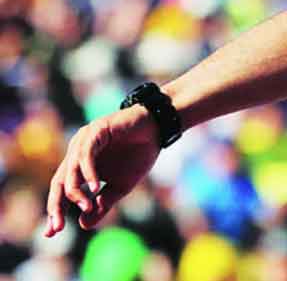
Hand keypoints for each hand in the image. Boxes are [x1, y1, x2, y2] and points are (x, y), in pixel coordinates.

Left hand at [44, 105, 160, 235]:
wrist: (157, 130)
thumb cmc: (139, 155)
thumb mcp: (121, 186)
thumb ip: (103, 204)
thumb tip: (83, 224)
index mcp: (80, 167)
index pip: (62, 191)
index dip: (56, 210)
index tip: (52, 233)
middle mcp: (76, 154)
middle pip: (58, 182)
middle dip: (56, 206)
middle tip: (58, 227)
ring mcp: (83, 142)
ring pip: (70, 170)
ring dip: (75, 191)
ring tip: (85, 207)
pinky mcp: (94, 132)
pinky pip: (85, 155)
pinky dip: (88, 173)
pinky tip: (95, 187)